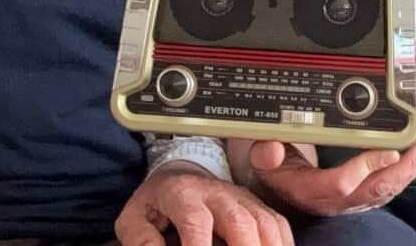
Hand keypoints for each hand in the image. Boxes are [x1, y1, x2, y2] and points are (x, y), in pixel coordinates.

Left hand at [115, 160, 292, 245]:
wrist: (178, 176)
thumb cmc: (157, 204)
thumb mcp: (134, 219)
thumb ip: (141, 240)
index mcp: (182, 193)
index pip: (195, 219)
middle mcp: (217, 193)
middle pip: (239, 220)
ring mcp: (241, 198)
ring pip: (264, 222)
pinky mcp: (257, 206)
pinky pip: (278, 225)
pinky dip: (280, 244)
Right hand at [245, 131, 415, 215]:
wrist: (280, 188)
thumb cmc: (275, 168)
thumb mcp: (262, 159)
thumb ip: (265, 153)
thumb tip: (273, 147)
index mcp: (311, 190)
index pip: (343, 184)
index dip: (366, 167)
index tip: (388, 149)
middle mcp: (336, 199)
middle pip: (377, 189)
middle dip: (405, 166)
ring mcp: (352, 200)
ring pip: (388, 190)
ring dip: (411, 167)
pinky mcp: (362, 196)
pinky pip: (389, 186)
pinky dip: (406, 169)